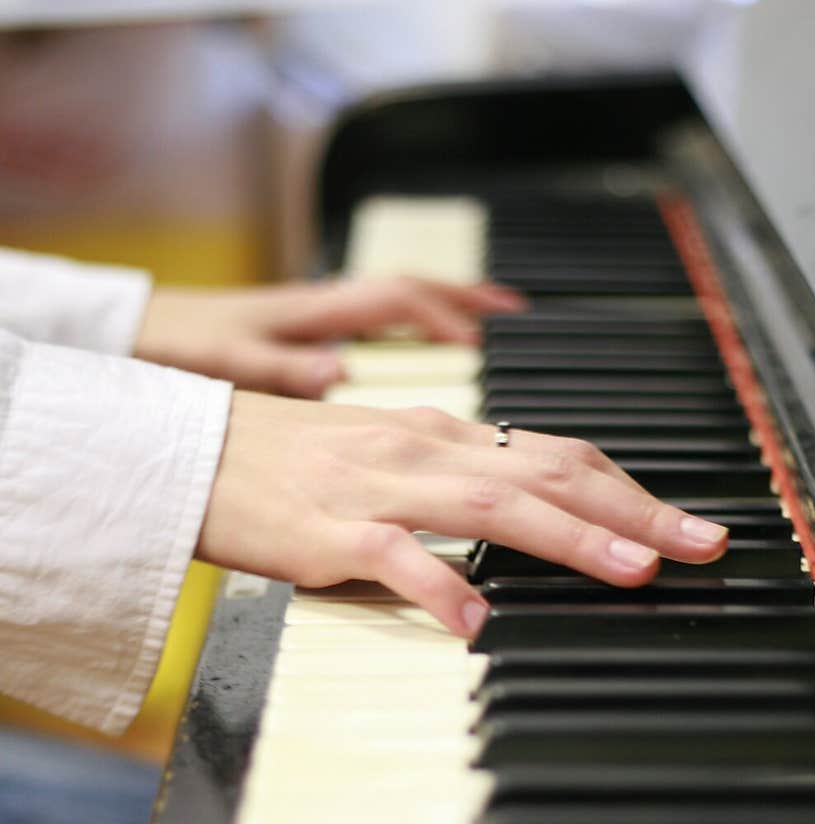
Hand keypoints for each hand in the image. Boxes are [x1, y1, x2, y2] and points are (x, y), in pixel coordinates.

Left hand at [134, 276, 524, 397]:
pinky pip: (372, 337)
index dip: (445, 313)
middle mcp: (320, 312)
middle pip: (410, 294)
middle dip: (465, 302)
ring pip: (394, 314)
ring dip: (443, 319)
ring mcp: (314, 326)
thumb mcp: (224, 364)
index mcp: (309, 312)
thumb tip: (338, 372)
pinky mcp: (304, 346)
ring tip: (490, 335)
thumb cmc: (173, 348)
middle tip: (517, 317)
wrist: (132, 343)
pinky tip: (421, 368)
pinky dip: (407, 343)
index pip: (395, 300)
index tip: (488, 333)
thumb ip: (280, 368)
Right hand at [197, 393, 728, 635]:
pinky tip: (477, 620)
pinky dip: (439, 585)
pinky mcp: (326, 531)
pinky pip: (392, 557)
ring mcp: (376, 488)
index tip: (685, 525)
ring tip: (631, 572)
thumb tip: (537, 512)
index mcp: (444, 434)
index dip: (630, 489)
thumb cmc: (292, 462)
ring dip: (569, 539)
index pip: (558, 453)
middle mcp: (424, 450)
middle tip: (701, 546)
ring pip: (490, 503)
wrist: (191, 451)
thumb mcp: (391, 459)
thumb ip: (461, 481)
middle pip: (548, 473)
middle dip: (635, 512)